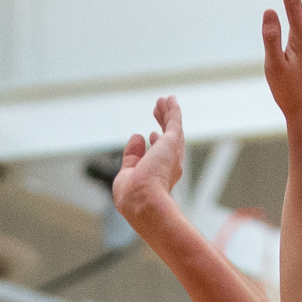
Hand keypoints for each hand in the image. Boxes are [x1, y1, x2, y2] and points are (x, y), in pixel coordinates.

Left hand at [112, 95, 184, 227]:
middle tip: (158, 111)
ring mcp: (171, 155)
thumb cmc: (132, 197)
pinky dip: (173, 110)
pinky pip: (174, 121)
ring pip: (172, 129)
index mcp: (158, 178)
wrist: (144, 202)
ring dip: (167, 114)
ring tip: (163, 101)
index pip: (158, 157)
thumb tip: (137, 137)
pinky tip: (170, 99)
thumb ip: (131, 158)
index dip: (155, 145)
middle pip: (167, 140)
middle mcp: (168, 167)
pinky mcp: (172, 142)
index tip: (151, 135)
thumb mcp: (126, 175)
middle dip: (163, 124)